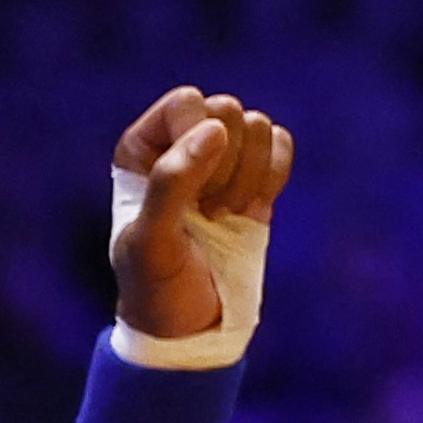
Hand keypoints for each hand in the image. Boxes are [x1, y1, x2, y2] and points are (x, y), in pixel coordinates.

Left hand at [112, 86, 292, 342]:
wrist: (189, 321)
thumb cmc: (156, 283)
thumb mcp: (152, 241)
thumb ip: (172, 183)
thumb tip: (214, 130)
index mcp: (141, 148)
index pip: (186, 102)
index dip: (198, 143)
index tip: (191, 195)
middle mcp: (179, 141)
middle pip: (226, 107)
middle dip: (226, 165)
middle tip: (207, 212)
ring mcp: (220, 156)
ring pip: (257, 124)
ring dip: (248, 176)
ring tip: (222, 216)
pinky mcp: (255, 172)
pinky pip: (281, 141)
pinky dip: (274, 175)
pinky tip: (251, 209)